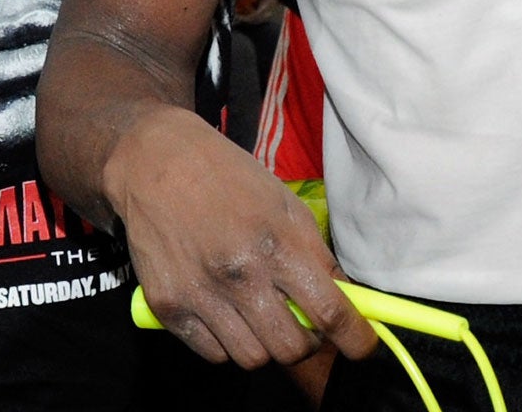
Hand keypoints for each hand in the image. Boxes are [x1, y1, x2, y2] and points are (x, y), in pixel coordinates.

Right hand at [106, 106, 377, 367]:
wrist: (157, 162)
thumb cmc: (230, 179)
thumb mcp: (285, 205)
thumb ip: (315, 256)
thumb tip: (344, 301)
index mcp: (277, 243)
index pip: (330, 311)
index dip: (355, 339)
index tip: (364, 346)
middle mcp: (240, 274)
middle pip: (292, 348)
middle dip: (309, 344)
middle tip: (305, 325)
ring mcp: (201, 294)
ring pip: (252, 359)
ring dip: (267, 345)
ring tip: (262, 315)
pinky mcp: (168, 308)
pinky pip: (213, 354)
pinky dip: (228, 344)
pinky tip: (228, 314)